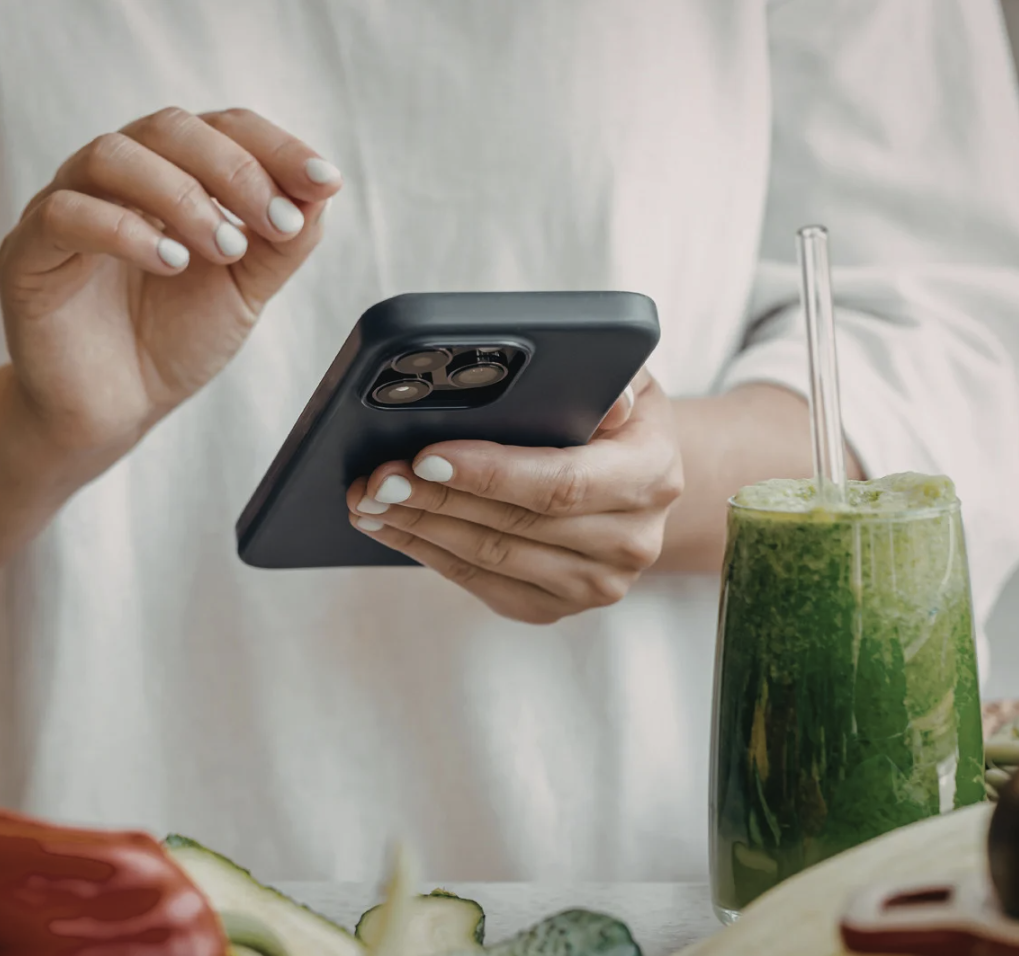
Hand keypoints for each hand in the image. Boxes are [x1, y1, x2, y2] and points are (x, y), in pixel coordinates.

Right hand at [0, 107, 341, 453]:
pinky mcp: (27, 252)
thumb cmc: (173, 340)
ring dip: (181, 194)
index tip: (322, 181)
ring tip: (223, 248)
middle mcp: (116, 178)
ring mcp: (66, 207)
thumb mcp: (245, 289)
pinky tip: (170, 262)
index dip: (275, 146)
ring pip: (112, 156)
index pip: (223, 127)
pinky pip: (66, 213)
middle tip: (273, 221)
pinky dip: (125, 230)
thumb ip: (283, 241)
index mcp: (171, 174)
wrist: (112, 409)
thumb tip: (322, 187)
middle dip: (233, 169)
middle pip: (168, 127)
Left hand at [346, 370, 683, 623]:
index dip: (490, 473)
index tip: (426, 457)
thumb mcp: (626, 377)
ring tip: (367, 499)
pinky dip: (428, 553)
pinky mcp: (555, 606)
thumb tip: (605, 397)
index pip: (561, 482)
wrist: (637, 479)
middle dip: (434, 498)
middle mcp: (631, 542)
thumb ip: (609, 376)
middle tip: (376, 477)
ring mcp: (595, 585)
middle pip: (514, 525)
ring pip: (489, 557)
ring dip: (419, 528)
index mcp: (651, 475)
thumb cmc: (615, 416)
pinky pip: (480, 582)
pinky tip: (391, 526)